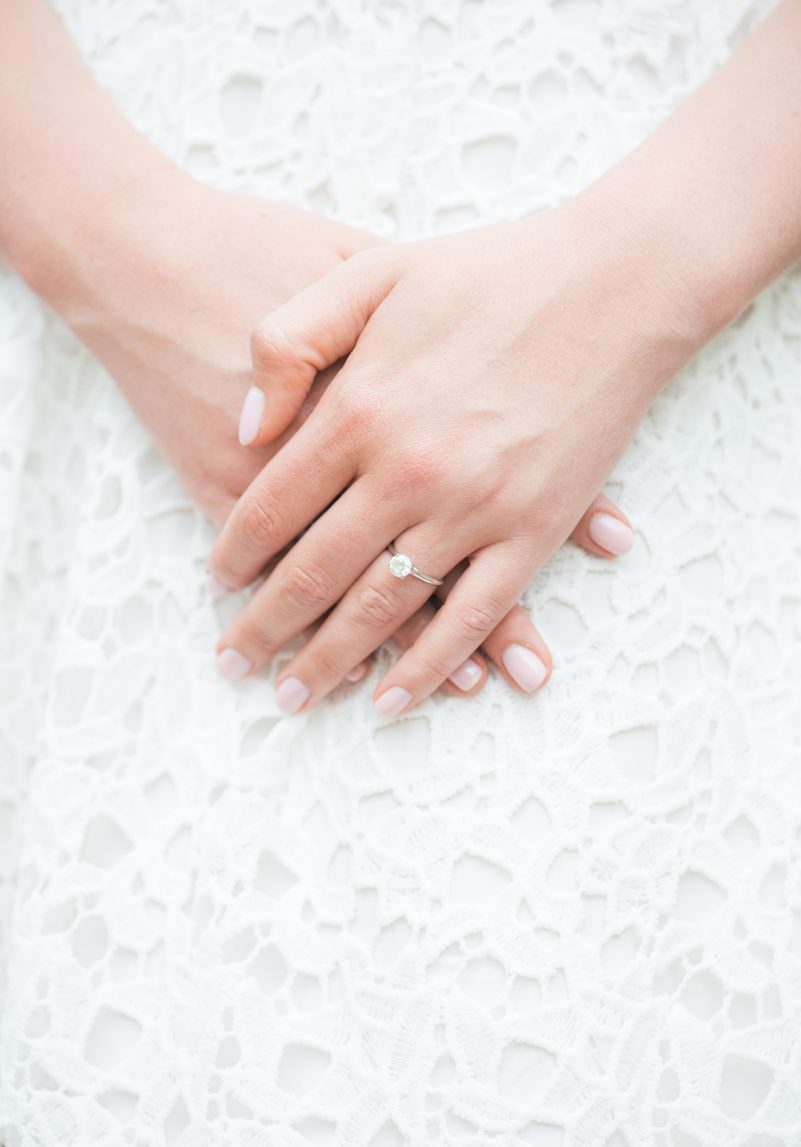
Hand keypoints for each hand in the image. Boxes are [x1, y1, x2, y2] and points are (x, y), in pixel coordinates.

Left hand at [52, 166, 632, 698]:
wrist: (612, 282)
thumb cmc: (488, 272)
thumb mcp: (368, 272)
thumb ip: (288, 342)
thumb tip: (245, 428)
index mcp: (360, 409)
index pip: (271, 506)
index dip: (234, 554)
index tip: (216, 585)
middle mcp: (407, 471)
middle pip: (312, 573)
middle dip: (263, 628)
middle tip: (233, 665)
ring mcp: (473, 508)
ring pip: (381, 609)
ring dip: (329, 661)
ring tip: (292, 699)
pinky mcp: (533, 531)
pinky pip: (471, 617)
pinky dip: (429, 667)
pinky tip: (392, 700)